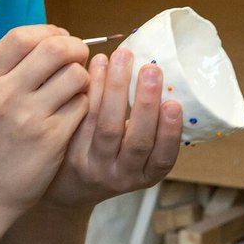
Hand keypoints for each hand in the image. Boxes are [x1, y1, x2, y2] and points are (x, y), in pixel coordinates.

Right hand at [0, 26, 90, 222]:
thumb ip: (13, 66)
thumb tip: (57, 37)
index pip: (24, 35)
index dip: (50, 32)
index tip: (61, 40)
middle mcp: (5, 93)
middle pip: (56, 49)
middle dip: (76, 49)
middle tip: (78, 60)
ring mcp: (29, 116)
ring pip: (76, 75)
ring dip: (83, 79)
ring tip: (74, 91)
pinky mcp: (51, 138)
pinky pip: (83, 105)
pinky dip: (84, 105)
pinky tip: (72, 115)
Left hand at [41, 48, 182, 207]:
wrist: (69, 187)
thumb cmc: (114, 161)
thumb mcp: (137, 159)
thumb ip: (151, 130)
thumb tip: (165, 79)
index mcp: (145, 176)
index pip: (162, 159)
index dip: (170, 133)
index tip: (174, 103)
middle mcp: (120, 175)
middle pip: (136, 141)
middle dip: (146, 104)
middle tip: (152, 69)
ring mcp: (93, 164)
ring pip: (107, 126)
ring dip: (117, 87)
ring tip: (124, 56)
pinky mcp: (70, 150)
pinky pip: (84, 115)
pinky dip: (94, 87)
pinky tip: (99, 63)